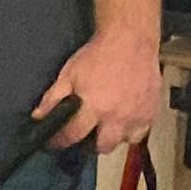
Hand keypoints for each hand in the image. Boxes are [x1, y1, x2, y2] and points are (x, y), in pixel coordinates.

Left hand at [34, 27, 163, 155]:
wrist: (129, 42)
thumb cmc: (99, 56)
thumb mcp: (68, 74)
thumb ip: (53, 98)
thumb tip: (38, 115)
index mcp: (94, 107)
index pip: (73, 135)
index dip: (61, 141)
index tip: (55, 143)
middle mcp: (117, 116)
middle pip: (104, 147)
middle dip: (92, 144)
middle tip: (87, 133)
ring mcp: (137, 116)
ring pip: (125, 141)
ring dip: (115, 136)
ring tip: (108, 124)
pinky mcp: (152, 112)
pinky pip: (142, 131)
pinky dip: (133, 129)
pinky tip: (124, 118)